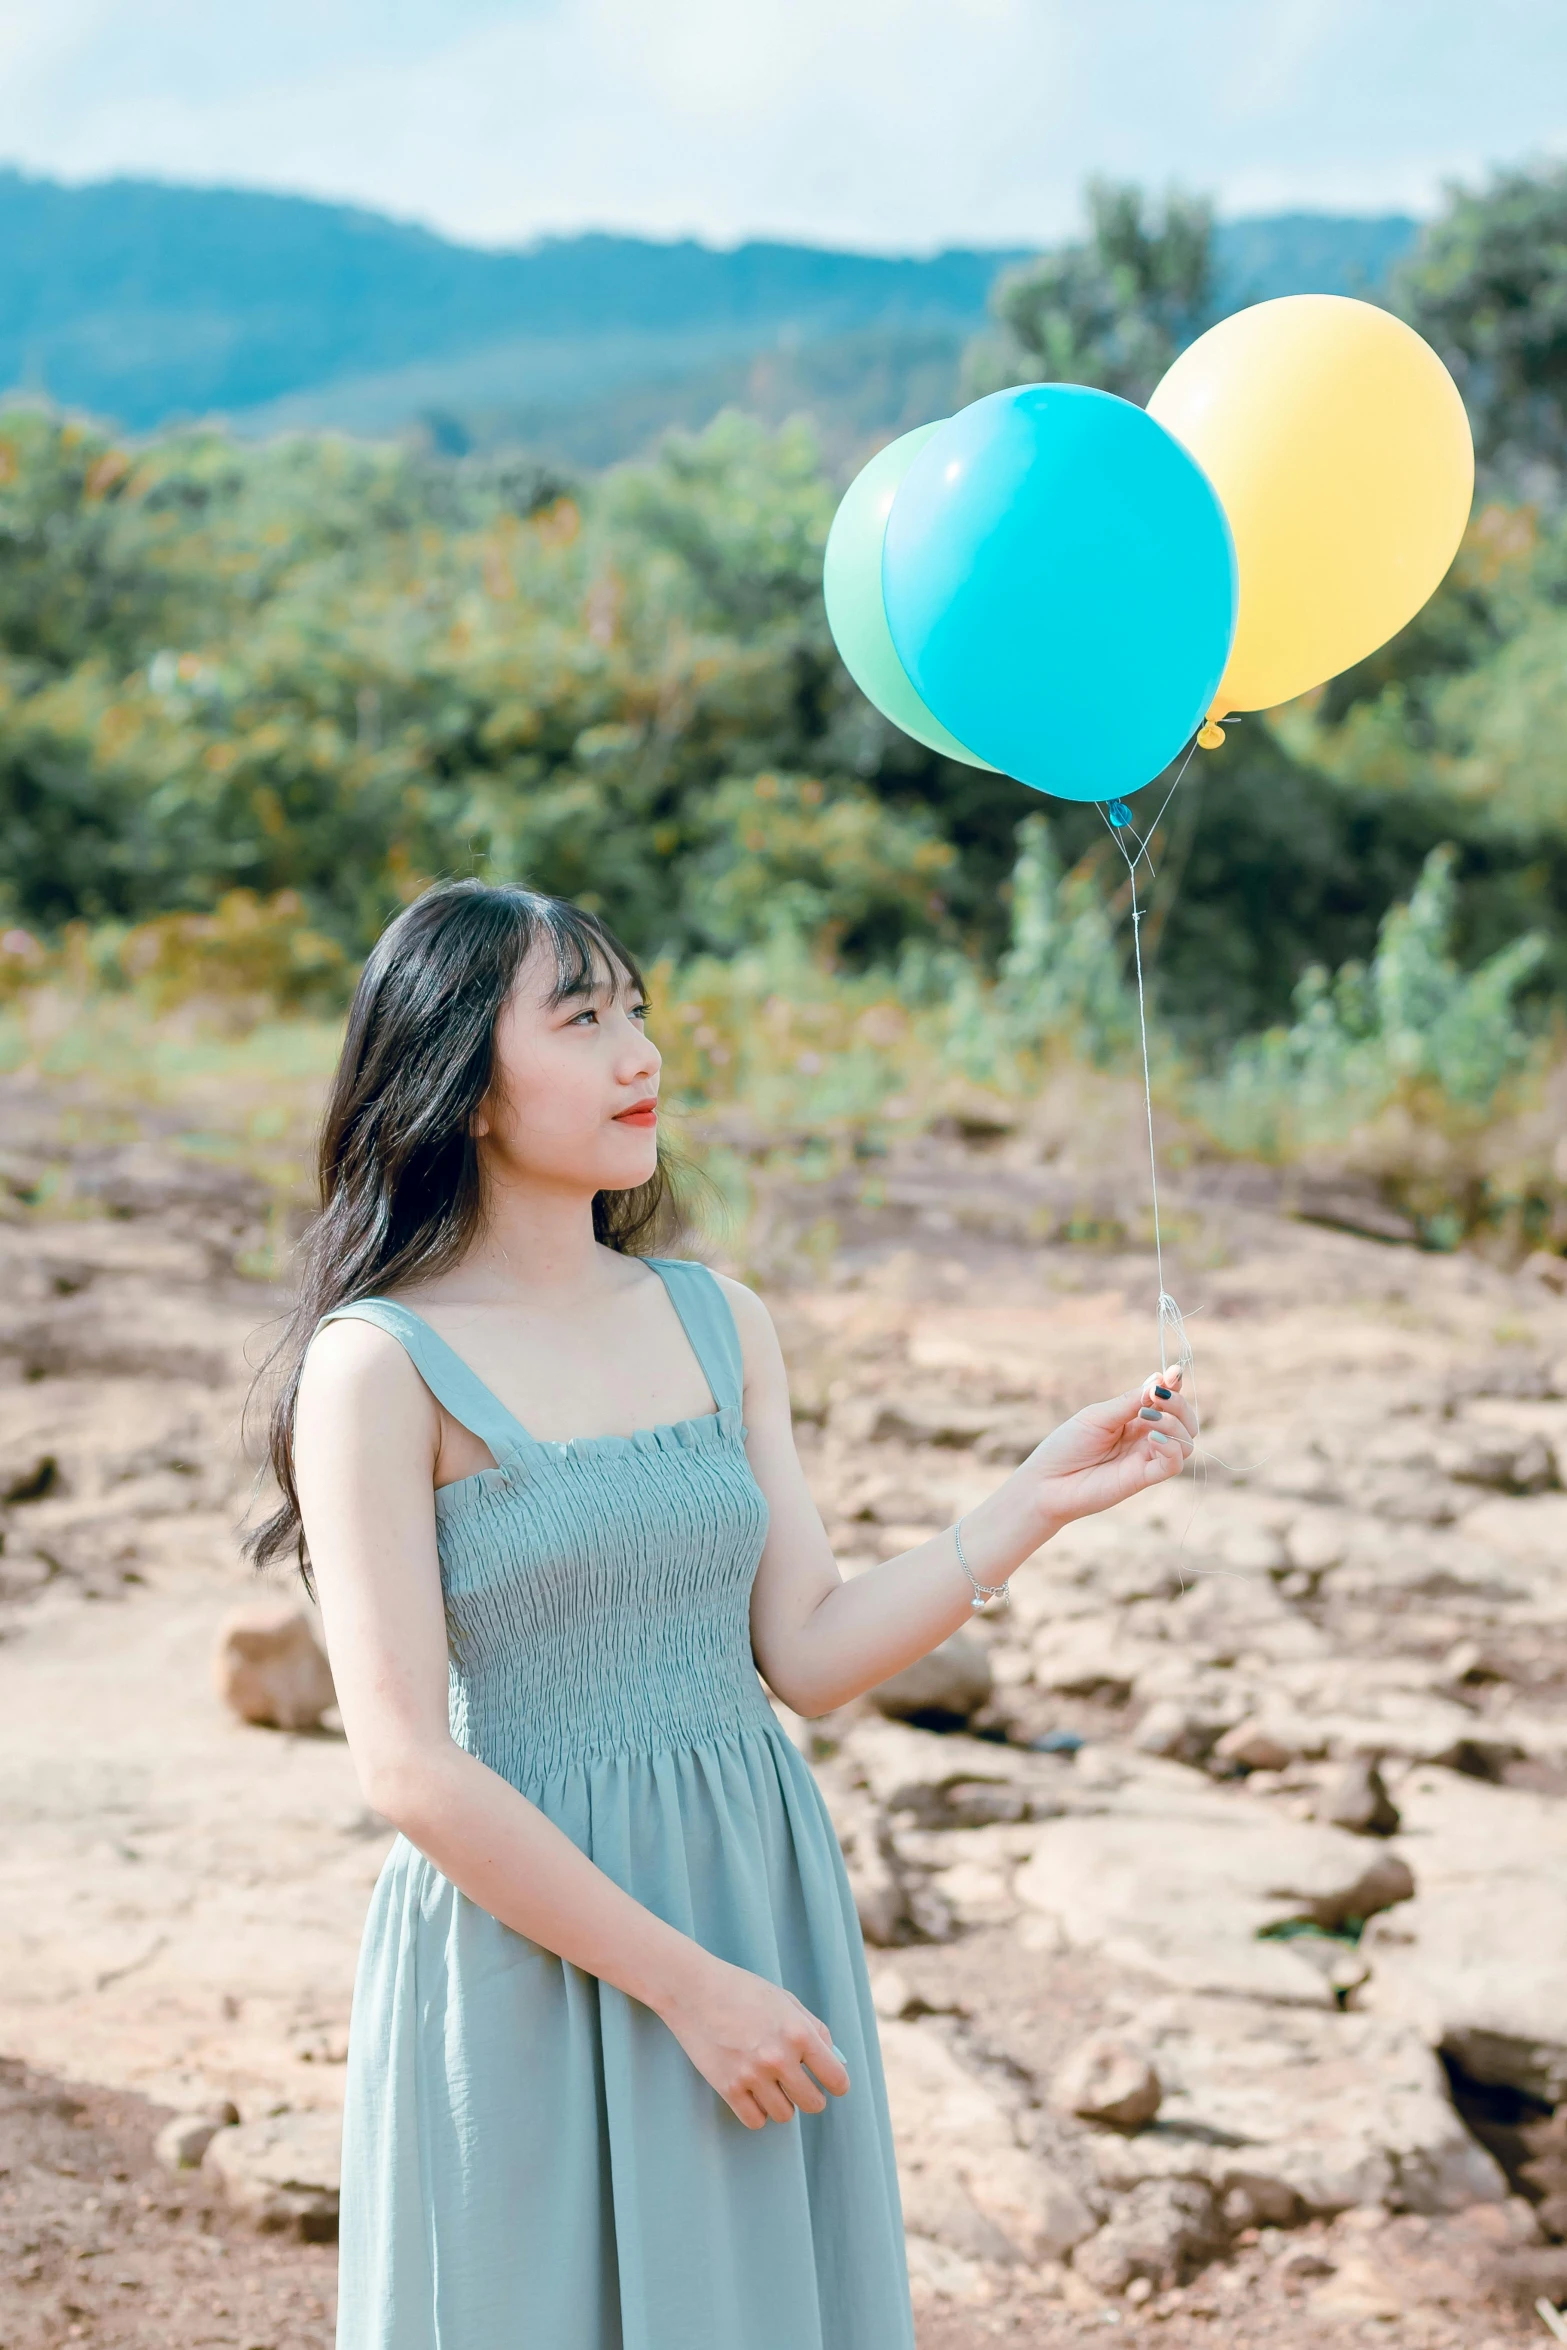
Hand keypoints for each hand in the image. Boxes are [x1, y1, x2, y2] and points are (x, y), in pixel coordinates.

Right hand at [658, 1955, 849, 2129]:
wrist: (694, 1990)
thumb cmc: (743, 1991)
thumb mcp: (786, 2000)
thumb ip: (815, 2030)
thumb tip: (836, 2060)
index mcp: (799, 2033)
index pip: (836, 2079)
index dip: (837, 2084)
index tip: (830, 2083)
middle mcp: (779, 2058)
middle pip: (813, 2103)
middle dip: (810, 2095)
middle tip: (798, 2083)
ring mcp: (752, 2075)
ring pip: (785, 2115)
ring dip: (782, 2103)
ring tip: (771, 2083)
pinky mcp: (728, 2088)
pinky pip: (755, 2120)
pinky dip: (757, 2111)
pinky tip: (753, 2092)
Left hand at [1022, 1367, 1195, 1528]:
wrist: (1047, 1482)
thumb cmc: (1067, 1445)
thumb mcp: (1097, 1416)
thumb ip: (1129, 1402)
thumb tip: (1159, 1380)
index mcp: (1134, 1417)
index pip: (1167, 1399)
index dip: (1174, 1385)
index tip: (1174, 1373)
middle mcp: (1145, 1436)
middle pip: (1184, 1418)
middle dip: (1178, 1404)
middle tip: (1156, 1398)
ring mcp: (1146, 1457)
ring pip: (1186, 1440)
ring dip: (1174, 1423)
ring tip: (1147, 1418)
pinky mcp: (1144, 1478)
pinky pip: (1173, 1463)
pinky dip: (1171, 1447)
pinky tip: (1152, 1438)